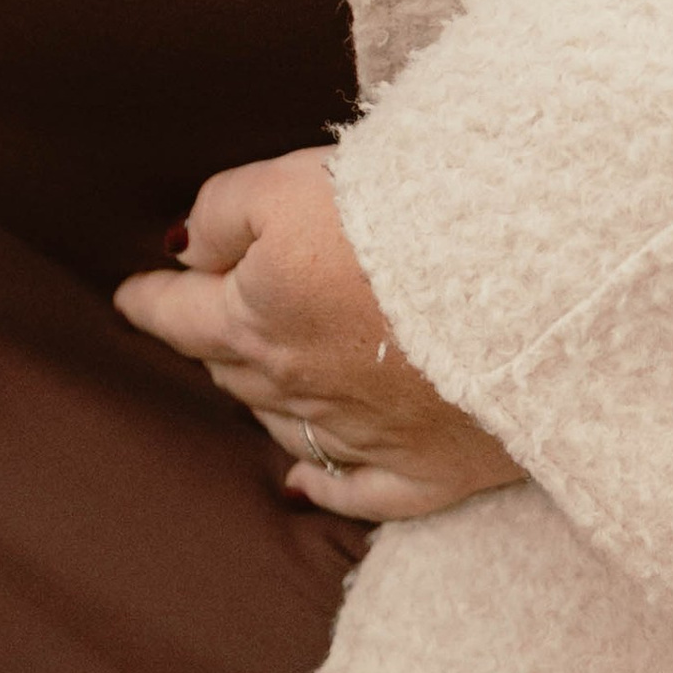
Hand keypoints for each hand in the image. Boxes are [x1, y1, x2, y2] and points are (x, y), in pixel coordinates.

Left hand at [114, 149, 526, 523]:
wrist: (540, 285)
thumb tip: (188, 252)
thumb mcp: (293, 182)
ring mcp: (366, 436)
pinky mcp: (434, 469)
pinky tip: (300, 481)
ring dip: (261, 399)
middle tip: (203, 319)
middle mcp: (301, 388)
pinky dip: (322, 483)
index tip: (132, 296)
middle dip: (211, 341)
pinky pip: (359, 491)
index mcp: (260, 318)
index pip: (179, 314)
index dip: (149, 301)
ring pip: (284, 424)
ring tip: (249, 375)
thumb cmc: (414, 216)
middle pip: (232, 368)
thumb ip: (225, 213)